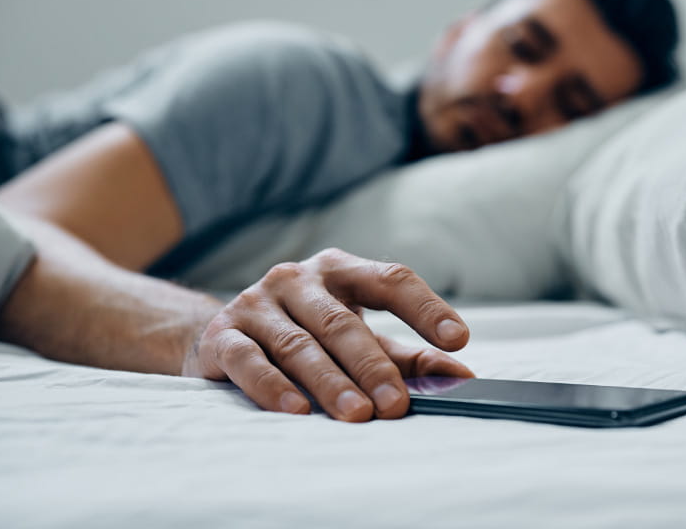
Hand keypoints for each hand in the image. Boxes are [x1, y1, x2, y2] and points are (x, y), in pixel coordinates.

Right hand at [183, 248, 473, 421]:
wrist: (226, 332)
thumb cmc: (309, 333)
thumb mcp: (361, 336)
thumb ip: (409, 356)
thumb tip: (462, 378)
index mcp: (341, 270)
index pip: (390, 280)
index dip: (426, 308)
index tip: (458, 340)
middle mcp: (298, 278)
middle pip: (342, 321)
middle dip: (372, 365)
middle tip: (397, 405)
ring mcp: (257, 303)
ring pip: (299, 343)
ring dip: (330, 382)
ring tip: (358, 415)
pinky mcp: (223, 333)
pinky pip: (248, 359)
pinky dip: (272, 386)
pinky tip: (297, 410)